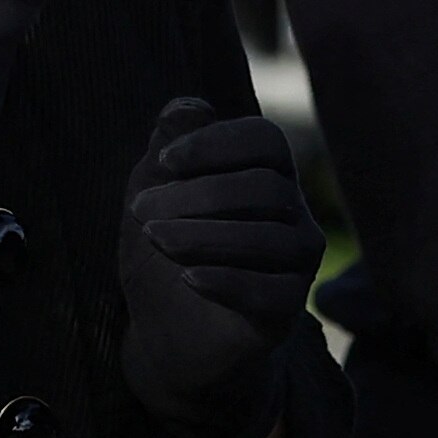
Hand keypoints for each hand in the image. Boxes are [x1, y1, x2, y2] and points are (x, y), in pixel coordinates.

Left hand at [116, 98, 323, 437]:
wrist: (165, 332)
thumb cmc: (163, 250)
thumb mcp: (151, 194)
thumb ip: (168, 148)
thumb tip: (187, 105)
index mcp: (266, 174)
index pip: (264, 139)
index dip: (216, 143)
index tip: (163, 162)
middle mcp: (293, 213)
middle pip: (264, 188)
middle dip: (197, 195)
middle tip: (140, 213)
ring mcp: (297, 263)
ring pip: (270, 238)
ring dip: (204, 234)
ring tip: (155, 239)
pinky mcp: (288, 310)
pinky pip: (272, 292)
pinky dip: (227, 281)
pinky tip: (188, 278)